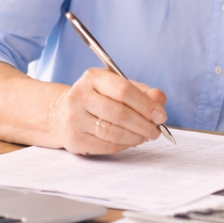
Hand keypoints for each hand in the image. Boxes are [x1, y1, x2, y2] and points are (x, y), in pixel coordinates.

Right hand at [47, 68, 167, 154]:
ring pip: (113, 132)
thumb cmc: (98, 99)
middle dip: (143, 125)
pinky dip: (124, 145)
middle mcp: (80, 95)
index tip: (160, 115)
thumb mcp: (119, 88)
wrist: (63, 114)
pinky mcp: (74, 138)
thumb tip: (159, 101)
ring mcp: (74, 118)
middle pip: (119, 113)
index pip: (123, 90)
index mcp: (93, 77)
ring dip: (136, 137)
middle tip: (156, 130)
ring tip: (145, 136)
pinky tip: (131, 141)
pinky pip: (106, 145)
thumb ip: (143, 92)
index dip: (145, 105)